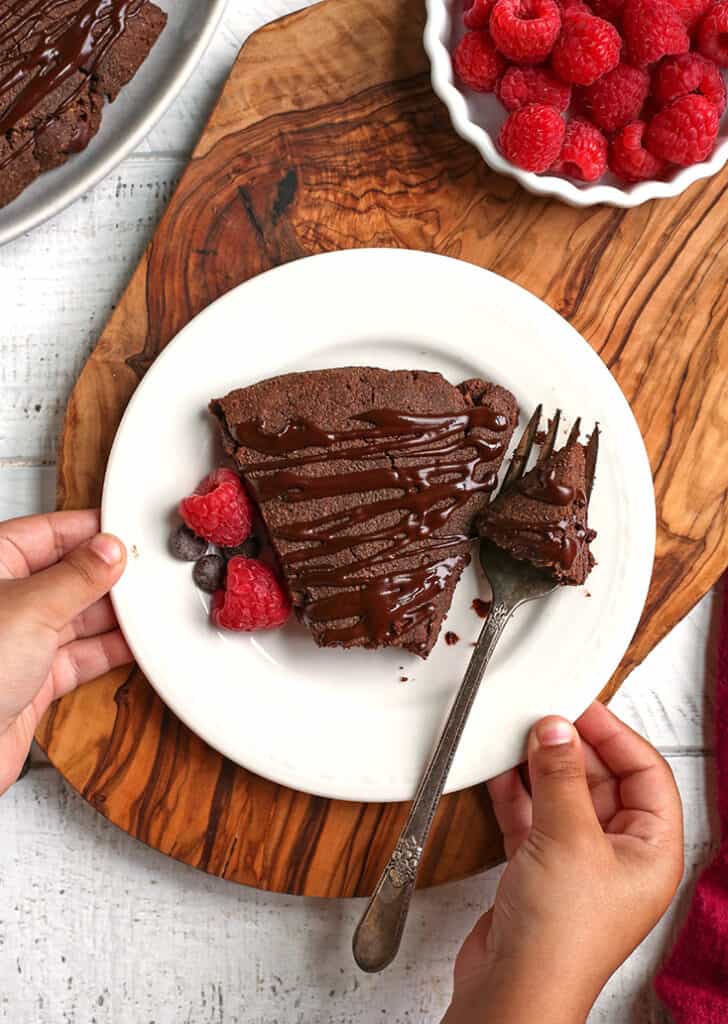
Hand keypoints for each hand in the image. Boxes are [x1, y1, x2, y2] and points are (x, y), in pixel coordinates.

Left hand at [0, 510, 130, 794]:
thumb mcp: (30, 609)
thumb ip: (78, 577)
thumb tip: (109, 549)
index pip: (49, 533)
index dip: (90, 531)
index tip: (129, 530)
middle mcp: (5, 602)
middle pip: (69, 575)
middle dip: (109, 576)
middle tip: (149, 571)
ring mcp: (19, 642)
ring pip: (78, 617)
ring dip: (115, 615)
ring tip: (150, 605)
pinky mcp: (33, 681)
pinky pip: (82, 656)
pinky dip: (111, 650)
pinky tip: (136, 642)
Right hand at [444, 702, 683, 1023]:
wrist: (513, 991)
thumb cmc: (560, 939)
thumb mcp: (568, 838)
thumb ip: (560, 775)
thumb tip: (557, 727)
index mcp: (651, 852)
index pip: (646, 774)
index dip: (616, 736)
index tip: (582, 706)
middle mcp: (619, 857)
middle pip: (603, 781)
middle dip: (572, 748)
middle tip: (542, 717)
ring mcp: (577, 865)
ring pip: (564, 797)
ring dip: (540, 767)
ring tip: (518, 734)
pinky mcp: (539, 872)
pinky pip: (533, 818)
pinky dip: (517, 793)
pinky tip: (499, 770)